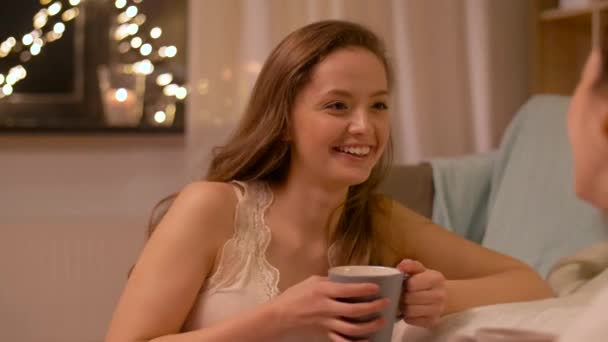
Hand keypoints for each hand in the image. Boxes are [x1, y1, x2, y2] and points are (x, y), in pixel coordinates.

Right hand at [270, 275, 389, 340]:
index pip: (349, 290)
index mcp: (323, 291)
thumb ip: (329, 281)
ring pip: (353, 328)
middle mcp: (326, 308)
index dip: (366, 288)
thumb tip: (347, 280)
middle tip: (385, 303)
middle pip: (356, 310)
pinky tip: (368, 340)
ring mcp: (326, 324)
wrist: (279, 317)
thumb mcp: (311, 282)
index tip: (377, 287)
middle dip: (374, 306)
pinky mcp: (324, 336)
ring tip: (381, 320)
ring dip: (370, 325)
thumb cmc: (294, 296)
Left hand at [396, 259, 446, 327]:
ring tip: (406, 302)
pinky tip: (411, 310)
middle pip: (409, 298)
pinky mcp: (433, 321)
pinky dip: (407, 316)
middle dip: (403, 296)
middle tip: (403, 294)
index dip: (405, 284)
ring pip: (409, 311)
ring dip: (404, 307)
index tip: (405, 284)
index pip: (411, 284)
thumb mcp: (419, 269)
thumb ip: (409, 265)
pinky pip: (411, 320)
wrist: (442, 295)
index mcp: (436, 278)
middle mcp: (440, 295)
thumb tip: (399, 268)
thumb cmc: (426, 280)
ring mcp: (438, 310)